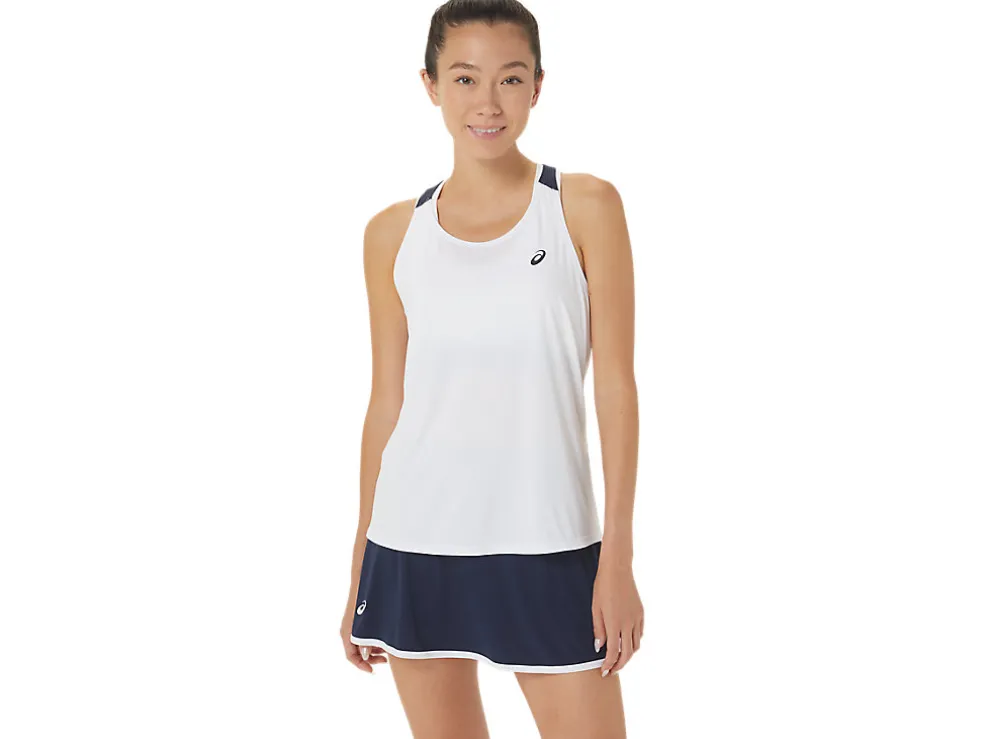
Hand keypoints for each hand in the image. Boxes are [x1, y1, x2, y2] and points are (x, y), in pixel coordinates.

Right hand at [340, 603, 388, 673]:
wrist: (366, 579)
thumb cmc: (367, 600)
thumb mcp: (367, 625)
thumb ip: (366, 641)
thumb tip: (365, 656)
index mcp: (346, 633)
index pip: (351, 656)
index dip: (362, 665)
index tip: (373, 670)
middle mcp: (347, 630)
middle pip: (356, 652)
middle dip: (370, 658)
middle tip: (385, 660)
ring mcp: (352, 624)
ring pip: (361, 644)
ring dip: (373, 649)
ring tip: (387, 650)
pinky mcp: (358, 619)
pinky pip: (363, 635)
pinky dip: (373, 640)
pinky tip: (385, 639)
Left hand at [592, 560, 643, 677]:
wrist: (617, 569)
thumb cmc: (602, 587)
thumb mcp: (595, 609)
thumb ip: (598, 630)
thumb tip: (600, 648)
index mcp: (615, 623)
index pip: (614, 652)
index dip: (609, 665)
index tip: (604, 672)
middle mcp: (628, 623)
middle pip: (627, 653)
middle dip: (620, 665)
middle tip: (611, 671)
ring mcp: (637, 618)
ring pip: (636, 645)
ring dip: (628, 655)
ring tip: (618, 659)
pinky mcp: (641, 613)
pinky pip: (640, 634)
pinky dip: (634, 643)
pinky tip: (627, 643)